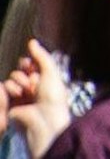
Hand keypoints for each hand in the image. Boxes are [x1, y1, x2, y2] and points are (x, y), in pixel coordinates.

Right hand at [4, 39, 72, 154]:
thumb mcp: (50, 71)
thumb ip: (41, 55)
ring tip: (28, 91)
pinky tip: (19, 95)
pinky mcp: (11, 104)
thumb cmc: (52, 96)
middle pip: (20, 70)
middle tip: (34, 84)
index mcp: (45, 79)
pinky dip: (11, 89)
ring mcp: (22, 95)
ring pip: (12, 78)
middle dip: (25, 73)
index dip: (30, 62)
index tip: (32, 65)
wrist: (44, 120)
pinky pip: (5, 88)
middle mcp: (33, 87)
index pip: (31, 63)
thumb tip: (31, 42)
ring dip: (19, 82)